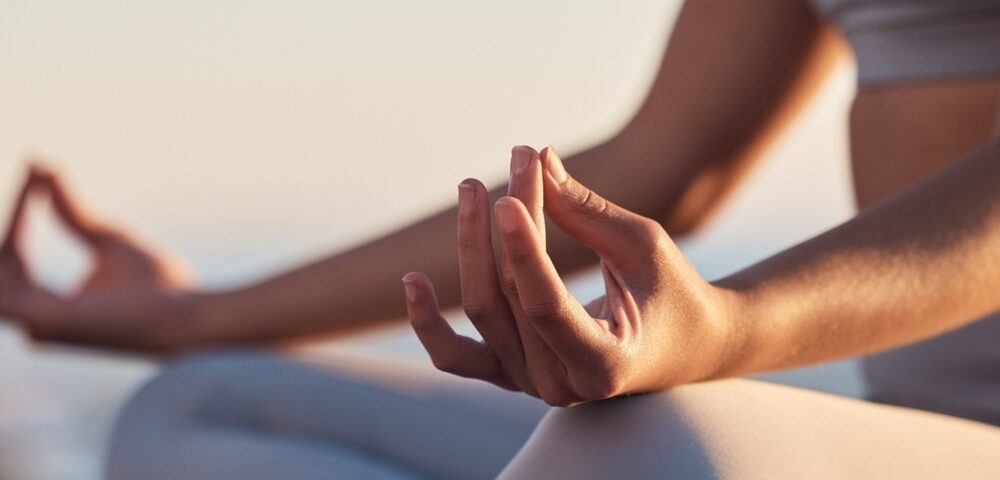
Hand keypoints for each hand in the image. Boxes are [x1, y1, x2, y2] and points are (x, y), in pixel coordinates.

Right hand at [0, 166, 197, 352]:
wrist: (185, 312)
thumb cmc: (156, 284)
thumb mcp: (105, 236)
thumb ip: (71, 211)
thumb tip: (42, 168)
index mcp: (45, 306)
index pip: (13, 255)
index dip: (20, 213)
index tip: (35, 173)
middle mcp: (33, 319)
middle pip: (2, 260)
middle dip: (16, 215)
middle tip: (35, 173)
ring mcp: (35, 324)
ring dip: (15, 223)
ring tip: (33, 185)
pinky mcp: (42, 321)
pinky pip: (7, 274)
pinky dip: (16, 235)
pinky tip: (29, 208)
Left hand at [404, 146, 736, 405]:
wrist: (683, 345)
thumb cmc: (671, 292)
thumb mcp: (641, 246)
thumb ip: (585, 211)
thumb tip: (536, 159)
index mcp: (604, 364)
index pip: (545, 307)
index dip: (523, 249)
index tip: (508, 192)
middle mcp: (560, 386)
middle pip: (511, 295)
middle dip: (512, 220)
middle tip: (519, 156)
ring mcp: (528, 385)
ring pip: (482, 310)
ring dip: (472, 243)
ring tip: (472, 186)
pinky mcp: (508, 374)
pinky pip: (454, 354)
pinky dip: (428, 322)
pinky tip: (412, 280)